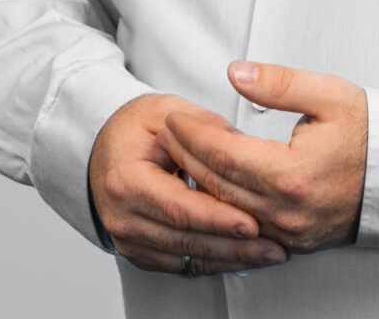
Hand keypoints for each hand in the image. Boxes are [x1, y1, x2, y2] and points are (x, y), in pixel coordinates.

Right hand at [90, 93, 289, 275]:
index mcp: (126, 180)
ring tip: (269, 253)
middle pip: (185, 239)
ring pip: (187, 258)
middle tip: (274, 246)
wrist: (103, 147)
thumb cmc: (135, 129)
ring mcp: (129, 239)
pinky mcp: (140, 252)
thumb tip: (244, 146)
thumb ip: (205, 128)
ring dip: (231, 258)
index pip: (178, 207)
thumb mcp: (167, 113)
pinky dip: (215, 262)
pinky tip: (244, 257)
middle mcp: (123, 216)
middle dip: (234, 246)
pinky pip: (182, 265)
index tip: (253, 223)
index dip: (217, 218)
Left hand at [161, 61, 368, 254]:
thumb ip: (279, 83)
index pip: (224, 154)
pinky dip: (222, 207)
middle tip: (167, 134)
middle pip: (218, 185)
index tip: (174, 118)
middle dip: (186, 157)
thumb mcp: (329, 95)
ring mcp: (290, 231)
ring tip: (180, 156)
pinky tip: (209, 187)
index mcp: (292, 174)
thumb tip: (236, 72)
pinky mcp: (294, 240)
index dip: (193, 135)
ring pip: (226, 211)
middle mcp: (287, 211)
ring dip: (199, 183)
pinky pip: (245, 227)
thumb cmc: (371, 133)